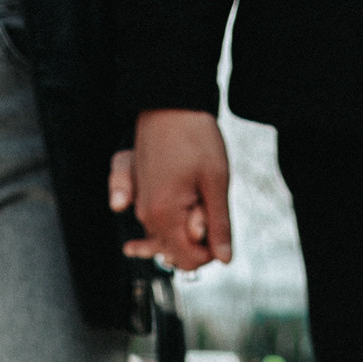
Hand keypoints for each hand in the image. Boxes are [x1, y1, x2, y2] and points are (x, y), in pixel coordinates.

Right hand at [124, 109, 231, 268]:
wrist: (169, 101)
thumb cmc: (195, 137)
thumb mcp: (217, 181)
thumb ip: (219, 224)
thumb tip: (224, 259)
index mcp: (165, 216)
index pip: (189, 260)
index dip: (210, 252)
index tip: (219, 225)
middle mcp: (147, 214)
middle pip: (176, 251)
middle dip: (197, 238)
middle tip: (206, 202)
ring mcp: (139, 203)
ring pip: (167, 236)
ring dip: (185, 223)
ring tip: (195, 190)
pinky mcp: (138, 192)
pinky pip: (156, 220)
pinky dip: (173, 215)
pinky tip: (185, 195)